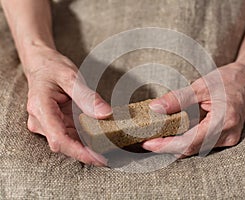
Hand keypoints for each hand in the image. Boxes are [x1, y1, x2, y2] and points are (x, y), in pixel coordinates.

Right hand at [24, 45, 111, 165]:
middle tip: (112, 155)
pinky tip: (101, 139)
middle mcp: (41, 121)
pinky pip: (71, 135)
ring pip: (69, 142)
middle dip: (87, 152)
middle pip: (64, 144)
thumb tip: (105, 114)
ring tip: (110, 148)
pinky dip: (86, 138)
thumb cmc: (53, 68)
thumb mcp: (70, 76)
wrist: (41, 64)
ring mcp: (47, 124)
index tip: (99, 158)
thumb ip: (87, 96)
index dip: (79, 152)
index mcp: (40, 108)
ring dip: (88, 147)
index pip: (59, 138)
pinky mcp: (55, 124)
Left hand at [143, 63, 244, 157]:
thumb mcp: (200, 85)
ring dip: (174, 144)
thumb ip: (177, 99)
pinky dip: (184, 140)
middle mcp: (228, 135)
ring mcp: (228, 138)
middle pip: (191, 149)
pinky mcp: (225, 138)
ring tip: (155, 136)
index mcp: (223, 120)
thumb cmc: (227, 80)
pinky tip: (172, 133)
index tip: (148, 143)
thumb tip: (154, 109)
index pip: (190, 142)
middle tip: (146, 140)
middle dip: (167, 146)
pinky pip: (201, 144)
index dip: (166, 145)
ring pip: (195, 148)